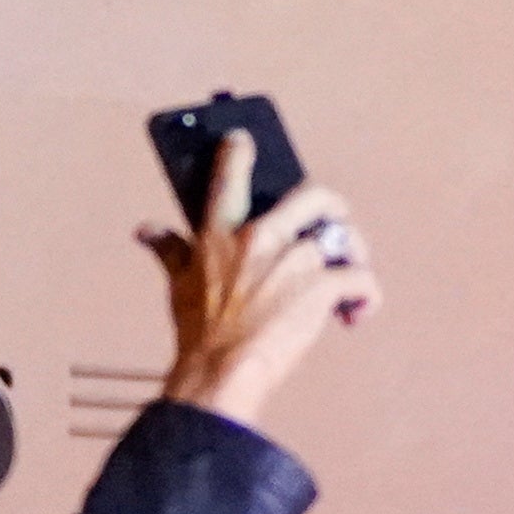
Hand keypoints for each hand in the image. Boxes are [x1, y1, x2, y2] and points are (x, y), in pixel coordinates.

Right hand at [145, 144, 372, 431]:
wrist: (220, 373)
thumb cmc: (199, 334)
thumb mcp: (178, 285)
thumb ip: (169, 249)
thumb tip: (146, 231)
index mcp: (221, 232)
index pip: (230, 175)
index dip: (239, 151)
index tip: (244, 140)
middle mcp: (260, 237)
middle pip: (313, 196)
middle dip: (332, 205)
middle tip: (337, 218)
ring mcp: (294, 261)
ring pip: (343, 239)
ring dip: (355, 257)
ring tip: (352, 276)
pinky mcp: (322, 288)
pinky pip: (361, 279)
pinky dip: (367, 296)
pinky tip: (358, 311)